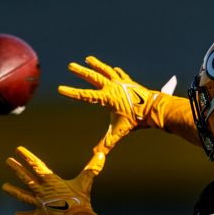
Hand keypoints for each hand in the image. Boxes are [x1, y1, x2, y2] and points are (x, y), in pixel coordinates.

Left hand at [2, 146, 105, 214]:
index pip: (36, 165)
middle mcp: (42, 191)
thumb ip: (93, 167)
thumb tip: (102, 153)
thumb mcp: (86, 182)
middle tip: (7, 161)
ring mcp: (41, 204)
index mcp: (51, 181)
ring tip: (4, 187)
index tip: (17, 149)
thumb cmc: (80, 200)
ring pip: (24, 196)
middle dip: (16, 169)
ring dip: (14, 191)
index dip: (27, 157)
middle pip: (26, 178)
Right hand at [58, 57, 181, 151]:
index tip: (60, 89)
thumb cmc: (136, 120)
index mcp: (107, 98)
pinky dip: (115, 71)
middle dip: (80, 71)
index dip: (71, 92)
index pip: (85, 95)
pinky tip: (113, 69)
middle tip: (70, 66)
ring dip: (96, 65)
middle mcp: (112, 87)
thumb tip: (97, 155)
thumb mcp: (119, 131)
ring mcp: (121, 82)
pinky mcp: (129, 82)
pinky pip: (120, 74)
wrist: (153, 109)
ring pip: (105, 71)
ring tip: (88, 59)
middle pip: (93, 77)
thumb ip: (107, 143)